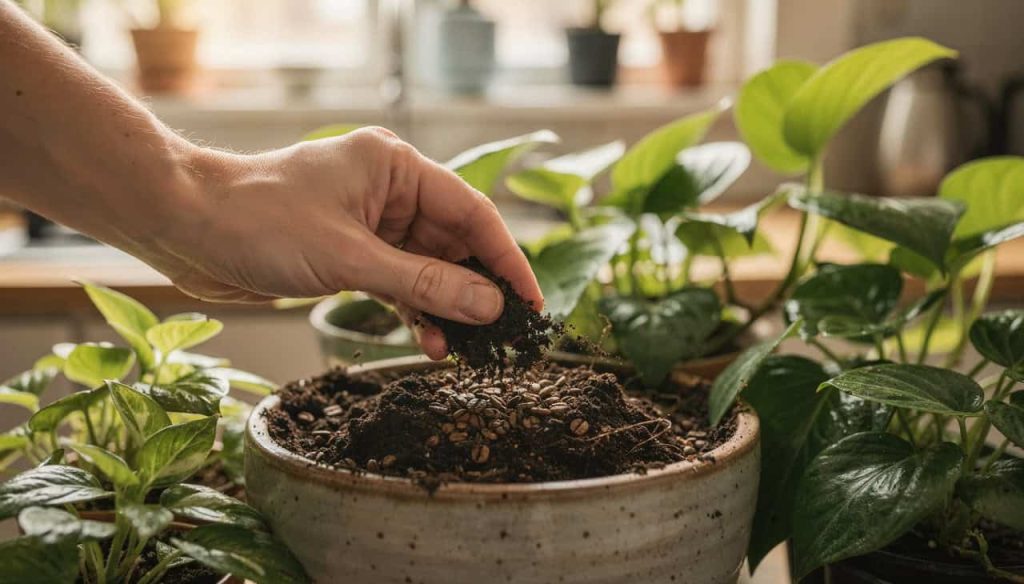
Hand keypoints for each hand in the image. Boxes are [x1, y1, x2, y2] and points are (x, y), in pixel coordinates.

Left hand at [156, 127, 542, 358]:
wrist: (186, 229)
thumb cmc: (259, 222)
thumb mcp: (349, 257)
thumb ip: (424, 283)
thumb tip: (490, 305)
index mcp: (395, 167)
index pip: (471, 211)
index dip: (506, 258)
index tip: (531, 301)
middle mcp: (389, 191)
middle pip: (455, 242)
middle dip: (477, 289)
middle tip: (504, 335)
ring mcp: (370, 224)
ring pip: (428, 268)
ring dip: (447, 307)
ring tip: (467, 348)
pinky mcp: (350, 254)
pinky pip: (399, 284)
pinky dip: (415, 311)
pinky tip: (431, 341)